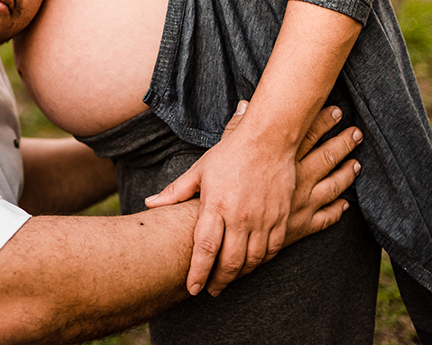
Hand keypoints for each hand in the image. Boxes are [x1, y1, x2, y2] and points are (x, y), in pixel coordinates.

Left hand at [146, 104, 359, 296]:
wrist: (270, 139)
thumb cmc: (231, 154)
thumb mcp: (199, 171)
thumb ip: (176, 192)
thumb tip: (149, 204)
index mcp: (216, 206)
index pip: (205, 249)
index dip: (199, 273)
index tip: (193, 289)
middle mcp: (240, 217)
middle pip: (230, 262)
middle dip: (219, 282)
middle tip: (211, 291)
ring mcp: (263, 219)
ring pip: (253, 260)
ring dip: (240, 275)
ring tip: (229, 280)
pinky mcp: (281, 218)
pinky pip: (272, 250)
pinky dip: (261, 262)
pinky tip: (252, 264)